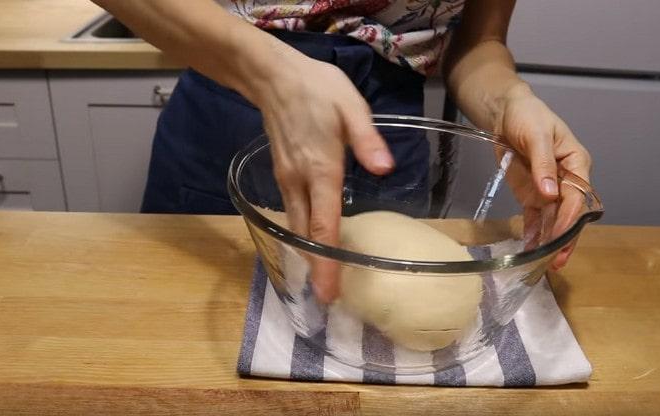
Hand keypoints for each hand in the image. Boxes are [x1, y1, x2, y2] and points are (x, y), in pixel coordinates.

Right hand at [255, 54, 394, 302]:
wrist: (274, 78)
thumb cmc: (317, 89)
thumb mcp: (351, 106)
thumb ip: (367, 140)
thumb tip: (386, 169)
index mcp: (321, 169)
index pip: (324, 223)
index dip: (327, 261)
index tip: (328, 291)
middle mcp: (299, 182)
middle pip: (305, 235)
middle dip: (316, 269)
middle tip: (328, 300)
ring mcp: (286, 180)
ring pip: (296, 227)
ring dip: (308, 255)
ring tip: (323, 281)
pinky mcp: (282, 176)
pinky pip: (292, 214)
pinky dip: (302, 235)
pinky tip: (313, 244)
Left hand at [493, 83, 591, 269]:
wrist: (506, 112)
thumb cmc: (529, 116)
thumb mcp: (537, 135)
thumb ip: (543, 165)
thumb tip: (550, 194)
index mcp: (576, 164)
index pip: (577, 195)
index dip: (569, 216)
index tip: (560, 233)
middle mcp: (566, 180)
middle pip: (569, 213)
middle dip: (565, 237)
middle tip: (557, 260)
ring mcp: (548, 190)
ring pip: (553, 220)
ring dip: (550, 240)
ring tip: (545, 263)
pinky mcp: (530, 194)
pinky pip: (534, 217)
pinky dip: (533, 233)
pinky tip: (531, 249)